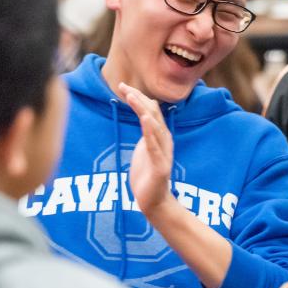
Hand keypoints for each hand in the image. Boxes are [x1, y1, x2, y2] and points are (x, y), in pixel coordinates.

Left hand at [119, 82, 174, 215]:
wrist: (154, 202)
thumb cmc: (148, 175)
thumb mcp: (145, 148)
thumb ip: (146, 133)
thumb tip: (144, 115)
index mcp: (159, 137)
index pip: (150, 111)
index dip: (138, 98)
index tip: (123, 86)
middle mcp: (164, 141)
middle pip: (153, 114)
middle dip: (138, 99)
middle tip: (124, 87)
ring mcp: (163, 153)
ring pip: (154, 127)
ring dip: (144, 111)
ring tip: (134, 97)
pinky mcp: (160, 166)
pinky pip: (155, 146)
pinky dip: (151, 132)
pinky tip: (146, 120)